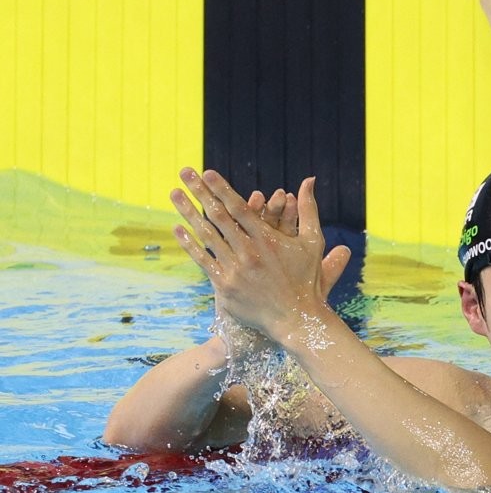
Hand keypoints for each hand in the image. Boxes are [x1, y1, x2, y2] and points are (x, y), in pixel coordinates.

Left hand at [171, 168, 350, 339]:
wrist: (297, 320)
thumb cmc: (307, 281)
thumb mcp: (313, 242)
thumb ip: (308, 209)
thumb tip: (309, 179)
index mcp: (268, 239)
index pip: (239, 207)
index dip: (222, 188)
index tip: (207, 173)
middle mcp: (249, 252)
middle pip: (219, 216)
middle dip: (200, 192)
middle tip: (184, 172)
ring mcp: (235, 270)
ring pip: (206, 236)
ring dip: (188, 213)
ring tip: (174, 194)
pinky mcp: (226, 287)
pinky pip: (202, 261)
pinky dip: (189, 244)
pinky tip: (178, 229)